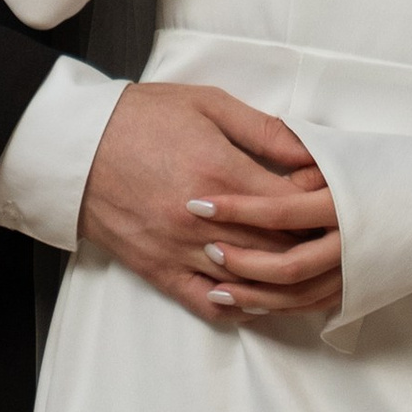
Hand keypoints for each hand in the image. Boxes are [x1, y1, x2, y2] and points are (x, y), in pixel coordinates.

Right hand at [80, 81, 343, 323]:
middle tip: (331, 240)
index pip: (292, 207)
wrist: (75, 147)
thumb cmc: (141, 118)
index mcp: (220, 173)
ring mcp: (180, 250)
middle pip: (278, 250)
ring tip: (306, 272)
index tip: (335, 200)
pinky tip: (257, 299)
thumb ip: (264, 130)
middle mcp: (204, 221)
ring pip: (248, 284)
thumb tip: (311, 152)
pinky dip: (238, 307)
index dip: (321, 207)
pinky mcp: (159, 270)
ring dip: (282, 282)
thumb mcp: (207, 104)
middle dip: (309, 246)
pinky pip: (207, 304)